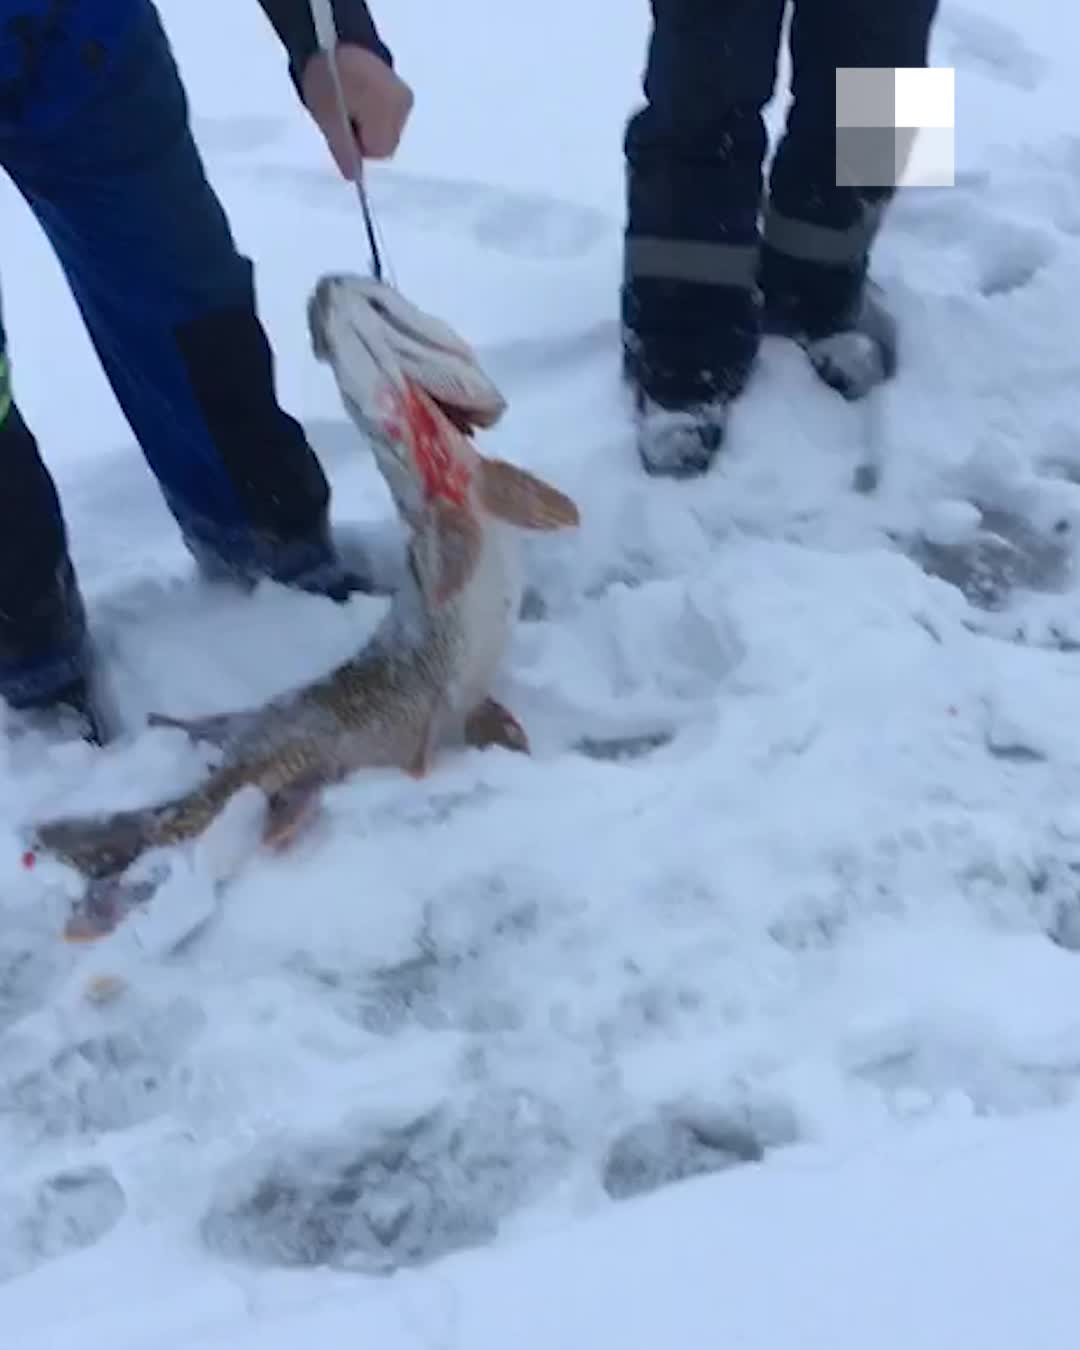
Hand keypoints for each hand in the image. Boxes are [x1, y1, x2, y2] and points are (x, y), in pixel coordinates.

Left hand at [302, 45, 413, 171]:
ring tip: (349, 101)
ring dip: (369, 123)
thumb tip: (353, 177)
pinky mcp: (401, 87)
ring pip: (387, 128)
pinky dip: (374, 111)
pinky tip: (359, 95)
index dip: (357, 144)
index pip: (379, 151)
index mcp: (388, 115)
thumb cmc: (328, 78)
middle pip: (386, 141)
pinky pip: (388, 113)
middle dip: (365, 135)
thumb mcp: (328, 118)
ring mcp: (404, 96)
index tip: (341, 127)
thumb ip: (343, 150)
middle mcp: (403, 108)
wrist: (333, 33)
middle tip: (343, 113)